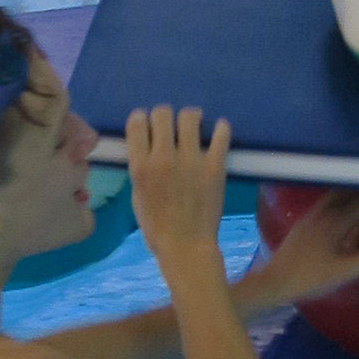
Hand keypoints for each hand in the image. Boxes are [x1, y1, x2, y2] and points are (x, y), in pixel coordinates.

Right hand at [127, 103, 232, 266]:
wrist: (186, 245)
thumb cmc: (157, 226)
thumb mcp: (137, 196)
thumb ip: (140, 167)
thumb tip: (145, 144)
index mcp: (141, 167)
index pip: (137, 122)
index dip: (141, 119)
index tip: (147, 124)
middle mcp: (164, 158)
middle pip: (162, 113)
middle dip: (164, 116)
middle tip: (170, 127)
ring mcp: (191, 160)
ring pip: (190, 116)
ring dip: (190, 118)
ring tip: (193, 126)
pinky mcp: (215, 165)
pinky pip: (221, 133)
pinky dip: (220, 129)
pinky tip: (218, 132)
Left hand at [250, 188, 358, 306]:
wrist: (274, 282)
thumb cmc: (311, 279)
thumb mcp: (346, 271)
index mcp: (337, 220)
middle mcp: (325, 210)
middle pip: (355, 190)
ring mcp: (314, 213)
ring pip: (341, 191)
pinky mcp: (307, 219)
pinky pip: (330, 197)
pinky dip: (346, 193)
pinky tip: (348, 200)